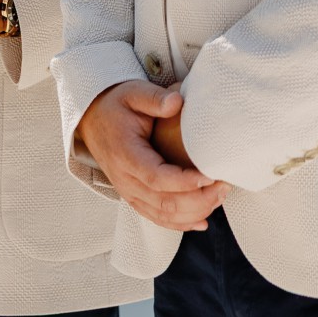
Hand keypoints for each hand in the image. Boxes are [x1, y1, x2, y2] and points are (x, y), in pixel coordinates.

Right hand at [77, 82, 224, 232]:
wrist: (93, 119)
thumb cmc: (117, 105)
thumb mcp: (133, 93)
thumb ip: (155, 98)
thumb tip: (178, 102)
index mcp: (125, 154)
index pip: (156, 177)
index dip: (185, 181)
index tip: (211, 176)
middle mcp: (125, 180)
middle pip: (164, 202)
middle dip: (199, 200)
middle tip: (224, 186)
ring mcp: (129, 192)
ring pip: (163, 215)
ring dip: (194, 212)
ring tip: (219, 197)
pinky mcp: (134, 197)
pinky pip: (157, 218)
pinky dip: (181, 223)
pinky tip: (202, 221)